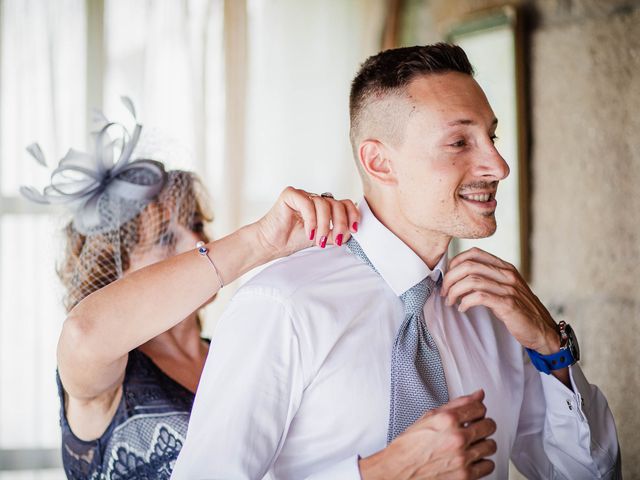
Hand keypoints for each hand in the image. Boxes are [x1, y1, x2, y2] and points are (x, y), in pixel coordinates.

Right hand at [255, 187, 359, 258]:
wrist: (272, 244)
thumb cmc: (293, 239)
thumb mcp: (323, 237)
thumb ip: (337, 232)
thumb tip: (352, 230)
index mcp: (324, 206)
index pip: (345, 203)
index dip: (352, 215)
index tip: (354, 229)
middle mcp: (315, 198)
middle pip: (337, 203)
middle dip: (340, 223)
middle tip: (337, 238)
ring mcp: (303, 195)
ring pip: (324, 204)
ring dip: (324, 225)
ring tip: (319, 240)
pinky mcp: (291, 194)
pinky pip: (307, 203)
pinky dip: (311, 220)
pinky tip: (308, 233)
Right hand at [359, 390, 495, 479]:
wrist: (398, 471)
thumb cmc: (409, 446)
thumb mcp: (428, 417)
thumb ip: (456, 404)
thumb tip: (477, 395)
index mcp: (447, 420)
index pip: (479, 407)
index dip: (477, 409)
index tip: (474, 413)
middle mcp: (456, 438)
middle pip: (489, 425)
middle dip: (483, 425)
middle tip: (474, 428)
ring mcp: (462, 458)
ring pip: (491, 446)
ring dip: (483, 443)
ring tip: (472, 444)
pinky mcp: (465, 476)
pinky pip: (488, 466)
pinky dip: (482, 462)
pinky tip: (471, 458)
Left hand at [441, 248, 558, 354]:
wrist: (543, 330)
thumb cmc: (520, 311)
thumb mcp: (504, 289)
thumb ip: (487, 280)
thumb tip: (458, 278)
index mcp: (505, 268)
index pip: (474, 253)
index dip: (455, 262)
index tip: (447, 276)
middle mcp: (507, 275)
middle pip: (469, 265)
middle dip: (450, 278)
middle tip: (443, 292)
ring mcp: (509, 289)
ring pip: (472, 280)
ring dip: (454, 291)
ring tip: (450, 301)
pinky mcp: (508, 304)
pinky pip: (480, 297)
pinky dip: (466, 302)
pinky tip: (462, 308)